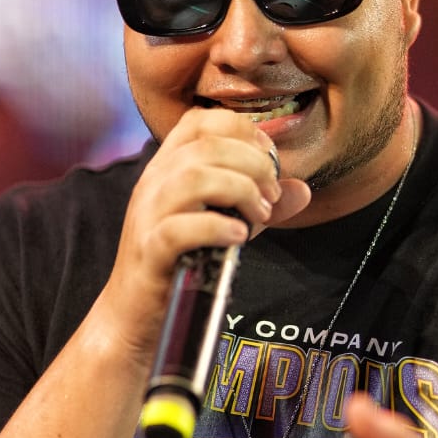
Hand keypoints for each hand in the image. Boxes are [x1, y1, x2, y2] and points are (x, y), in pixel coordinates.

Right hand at [95, 106, 311, 363]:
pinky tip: (238, 237)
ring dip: (239, 190)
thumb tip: (302, 190)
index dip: (240, 129)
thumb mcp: (224, 225)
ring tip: (259, 215)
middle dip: (252, 164)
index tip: (268, 158)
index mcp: (167, 168)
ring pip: (193, 177)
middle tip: (271, 196)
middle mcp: (153, 183)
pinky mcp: (150, 252)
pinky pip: (180, 228)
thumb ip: (260, 205)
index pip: (198, 121)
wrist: (135, 317)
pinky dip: (217, 227)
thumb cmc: (180, 265)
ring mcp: (148, 216)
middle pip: (205, 145)